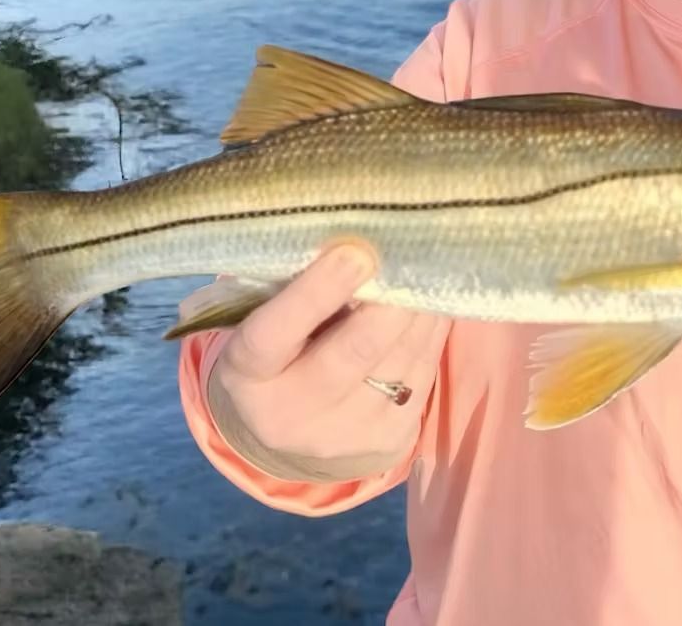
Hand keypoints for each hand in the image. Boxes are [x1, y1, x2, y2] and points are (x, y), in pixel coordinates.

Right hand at [207, 245, 450, 481]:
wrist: (291, 427)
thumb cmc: (280, 346)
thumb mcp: (265, 318)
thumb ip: (297, 286)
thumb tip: (355, 240)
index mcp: (247, 374)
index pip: (274, 334)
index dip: (315, 293)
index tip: (354, 252)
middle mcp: (289, 414)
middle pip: (349, 356)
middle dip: (385, 306)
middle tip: (409, 259)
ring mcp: (342, 434)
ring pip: (396, 364)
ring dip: (420, 312)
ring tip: (431, 270)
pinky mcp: (388, 440)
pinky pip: (421, 375)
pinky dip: (432, 333)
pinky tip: (434, 302)